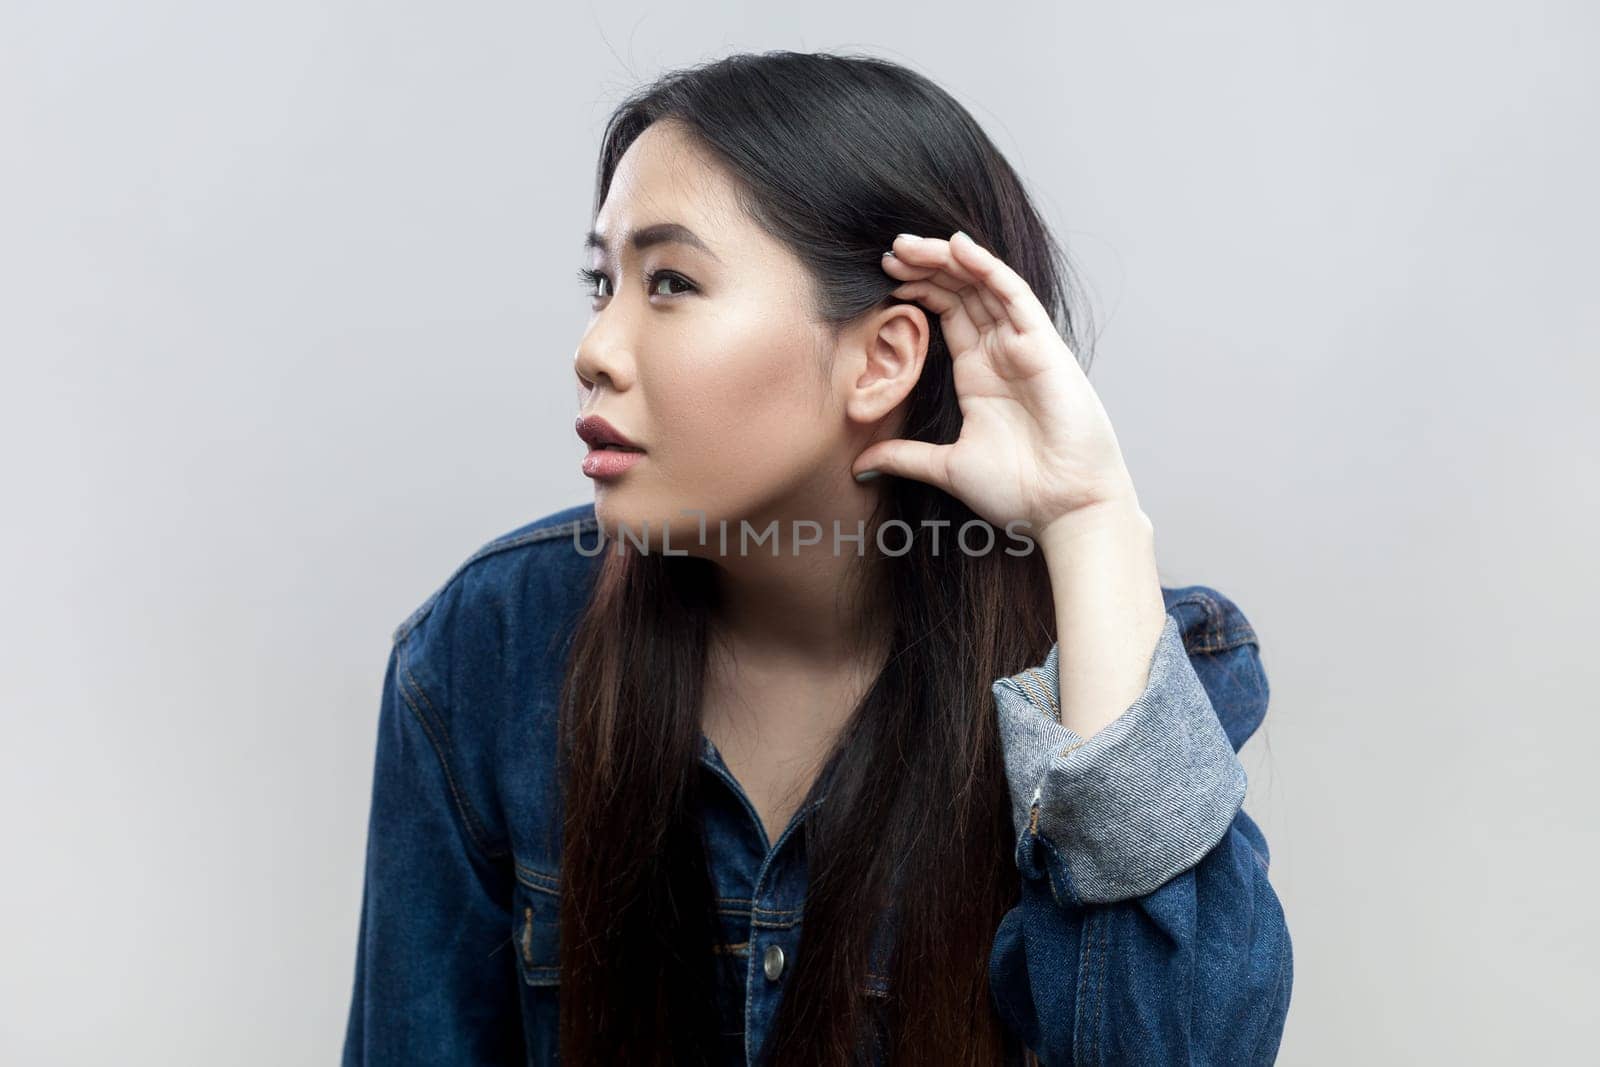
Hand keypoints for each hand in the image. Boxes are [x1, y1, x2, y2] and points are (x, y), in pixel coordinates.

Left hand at [855, 230, 1142, 537]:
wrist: (1064, 509)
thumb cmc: (1018, 491)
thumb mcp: (946, 468)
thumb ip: (904, 457)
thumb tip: (859, 463)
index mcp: (978, 374)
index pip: (947, 313)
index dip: (918, 289)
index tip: (883, 276)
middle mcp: (1000, 353)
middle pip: (962, 291)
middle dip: (926, 266)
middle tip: (888, 250)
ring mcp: (1022, 346)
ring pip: (983, 285)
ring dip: (948, 260)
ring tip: (909, 244)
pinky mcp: (1042, 347)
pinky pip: (1014, 296)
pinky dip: (988, 269)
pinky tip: (959, 247)